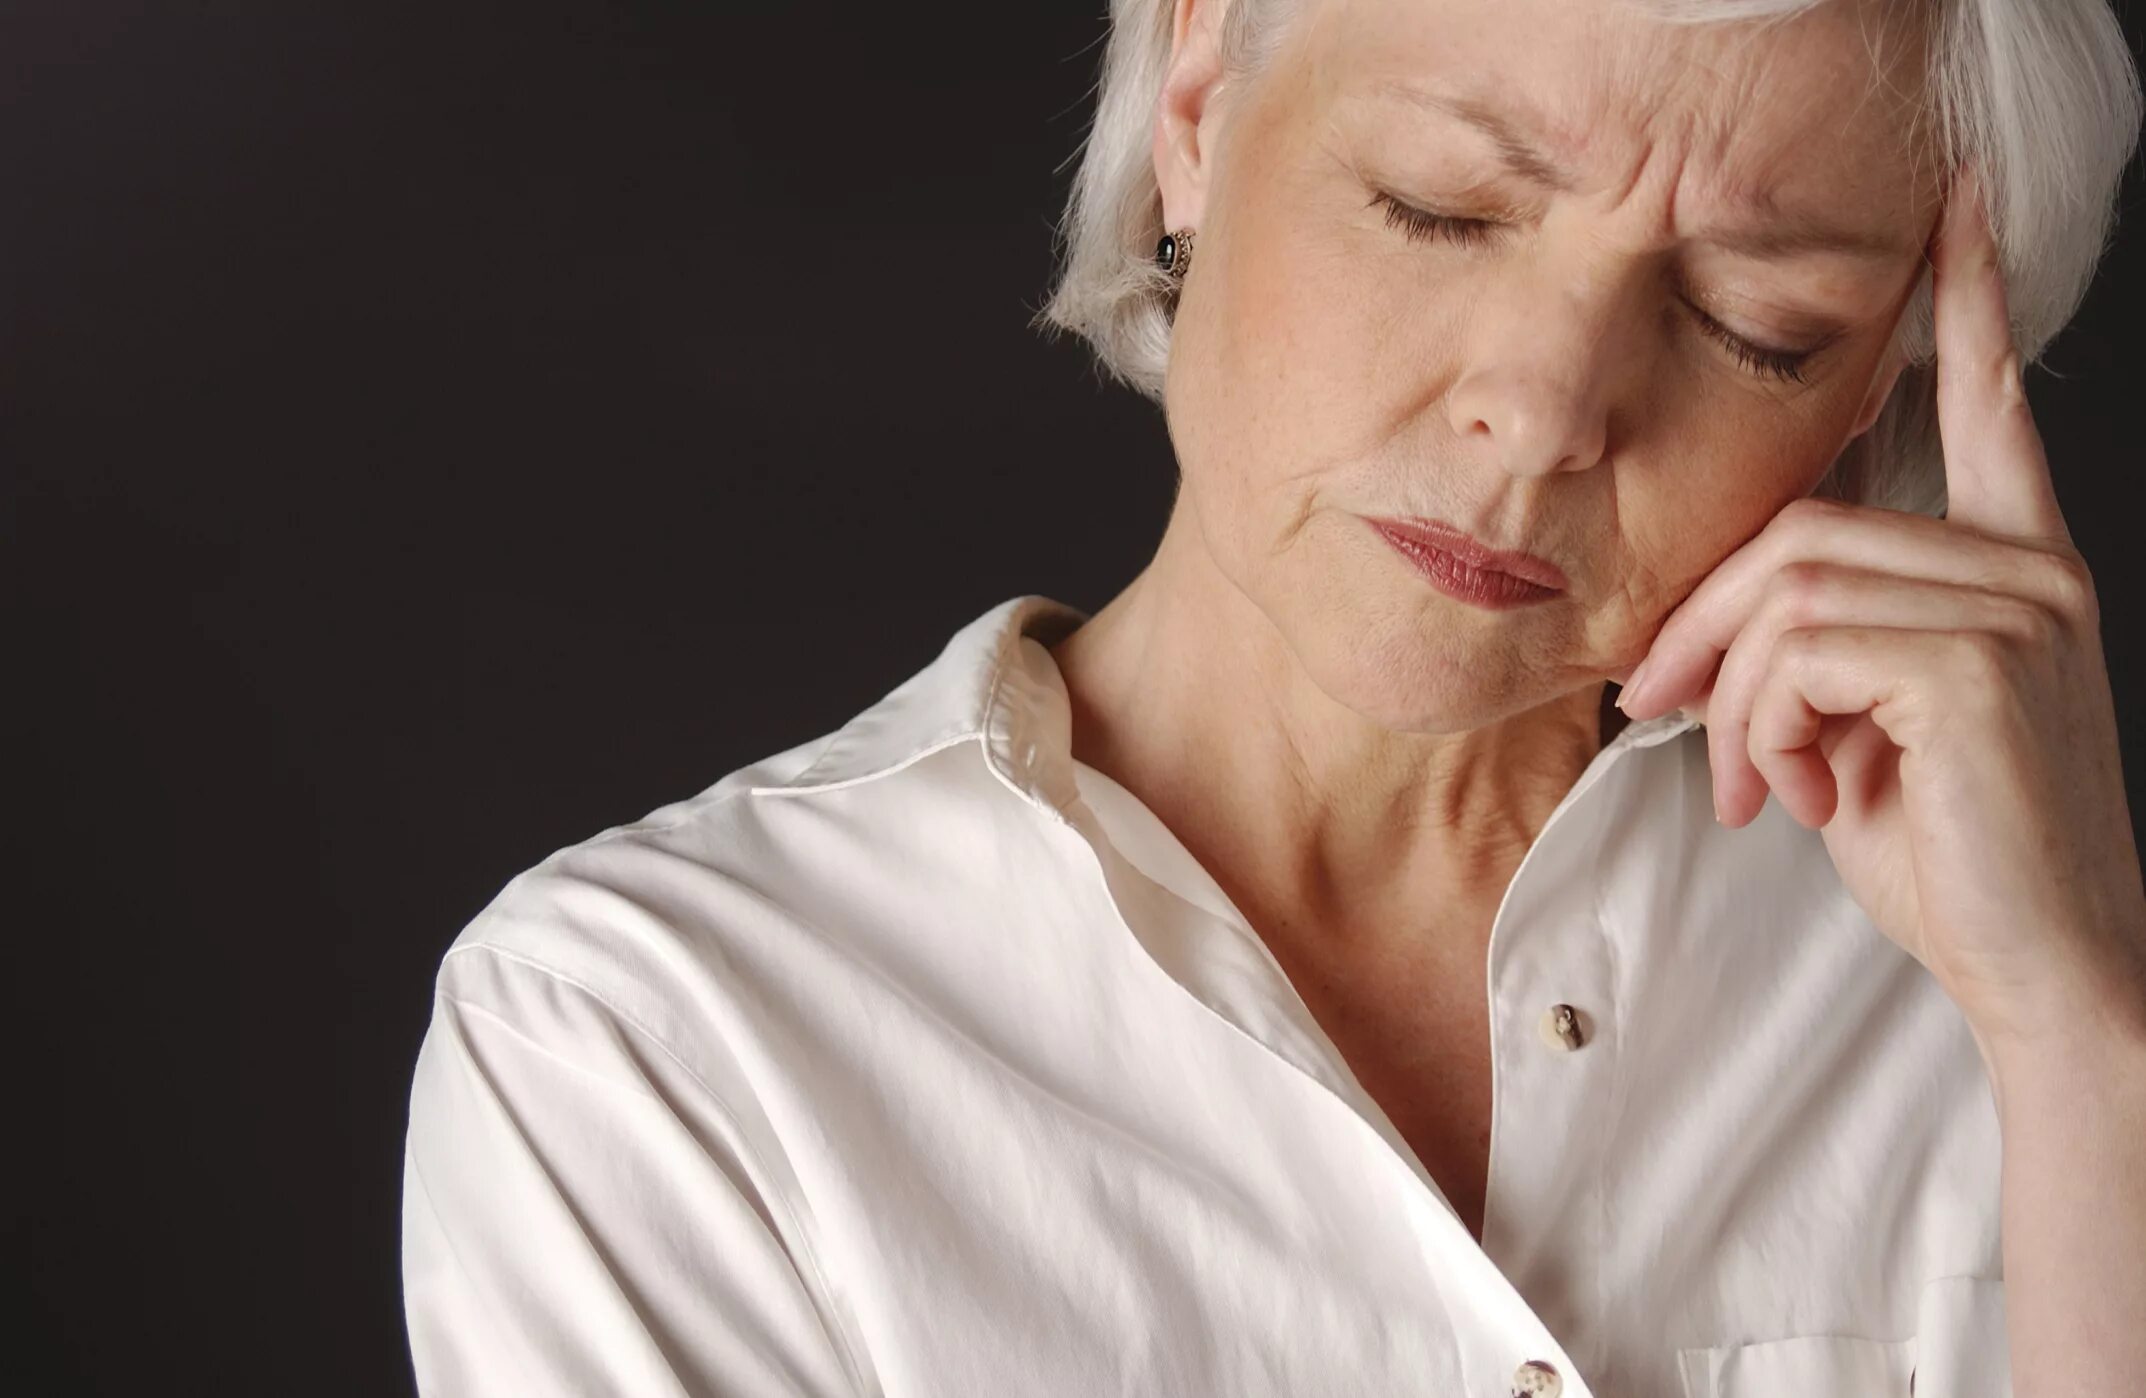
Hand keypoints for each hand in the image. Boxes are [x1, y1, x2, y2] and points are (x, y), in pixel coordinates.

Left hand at [1614, 166, 2145, 1051]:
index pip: (1990, 406)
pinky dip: (1762, 729)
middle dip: (1702, 626)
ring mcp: (2015, 607)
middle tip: (1663, 714)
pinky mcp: (1977, 662)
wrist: (2038, 967)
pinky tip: (1797, 799)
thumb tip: (1700, 641)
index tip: (1956, 202)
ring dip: (1735, 701)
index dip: (1968, 302)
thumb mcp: (1862, 730)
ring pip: (1787, 593)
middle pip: (1799, 526)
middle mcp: (2027, 567)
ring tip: (1759, 787)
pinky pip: (1799, 653)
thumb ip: (1810, 650)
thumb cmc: (1947, 851)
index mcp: (2011, 565)